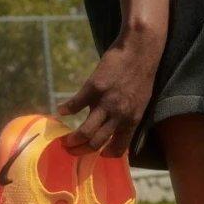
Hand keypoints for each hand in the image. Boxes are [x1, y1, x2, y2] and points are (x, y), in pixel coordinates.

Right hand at [59, 32, 160, 156]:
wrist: (140, 49)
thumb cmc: (141, 75)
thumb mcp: (140, 102)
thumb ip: (128, 117)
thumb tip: (116, 129)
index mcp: (132, 120)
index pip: (118, 148)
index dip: (106, 155)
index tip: (98, 154)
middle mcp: (119, 116)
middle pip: (96, 144)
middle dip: (81, 151)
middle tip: (72, 150)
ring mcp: (105, 103)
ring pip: (85, 132)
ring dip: (72, 140)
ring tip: (64, 140)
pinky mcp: (94, 88)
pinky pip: (76, 104)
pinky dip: (66, 109)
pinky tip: (62, 110)